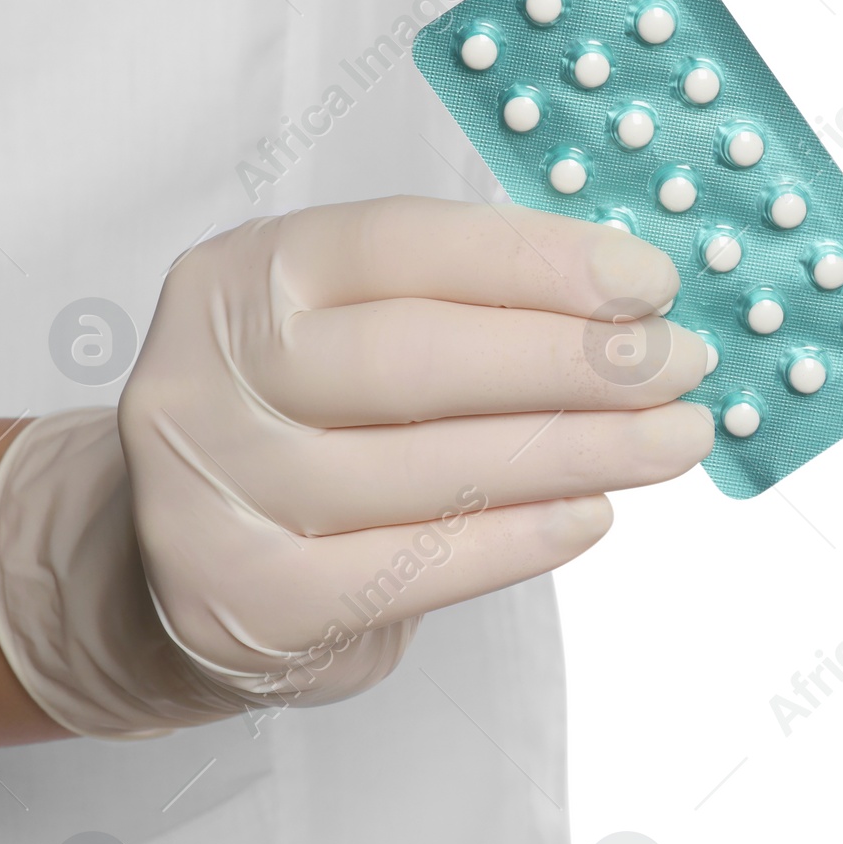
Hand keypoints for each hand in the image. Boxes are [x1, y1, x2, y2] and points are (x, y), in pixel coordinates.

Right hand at [118, 194, 713, 706]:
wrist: (165, 564)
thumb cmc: (291, 424)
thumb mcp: (335, 327)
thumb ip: (443, 306)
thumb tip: (616, 306)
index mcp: (244, 274)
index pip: (399, 244)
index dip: (533, 260)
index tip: (646, 279)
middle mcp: (212, 372)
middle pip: (413, 357)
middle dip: (568, 360)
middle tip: (677, 365)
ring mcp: (219, 490)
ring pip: (426, 467)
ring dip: (575, 452)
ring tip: (671, 440)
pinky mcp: (245, 599)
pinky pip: (410, 568)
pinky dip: (517, 540)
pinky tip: (592, 514)